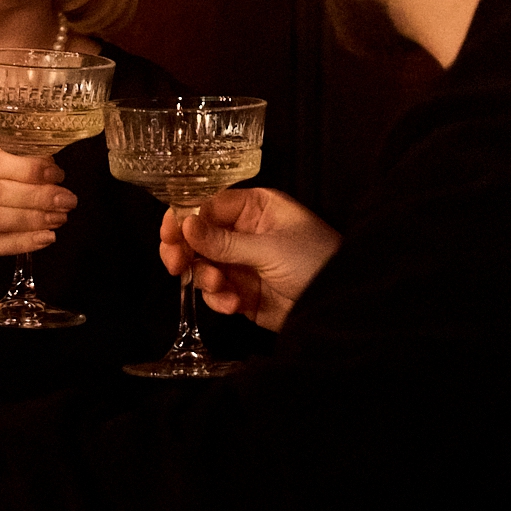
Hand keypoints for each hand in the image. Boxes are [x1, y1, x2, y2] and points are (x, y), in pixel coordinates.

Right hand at [158, 187, 341, 331]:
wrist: (340, 304)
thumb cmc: (316, 261)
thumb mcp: (269, 248)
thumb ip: (224, 241)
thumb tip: (185, 224)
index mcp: (256, 208)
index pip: (209, 206)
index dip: (185, 218)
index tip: (170, 234)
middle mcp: (246, 233)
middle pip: (199, 236)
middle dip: (185, 251)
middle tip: (175, 263)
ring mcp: (244, 264)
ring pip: (204, 266)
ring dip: (206, 277)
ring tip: (222, 287)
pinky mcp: (244, 293)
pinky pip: (217, 292)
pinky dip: (219, 299)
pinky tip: (234, 304)